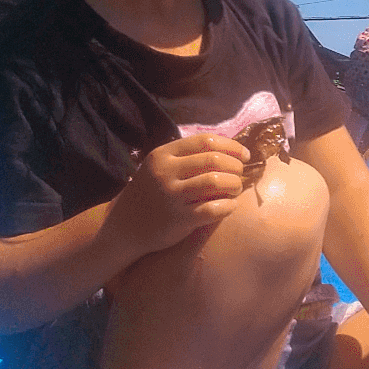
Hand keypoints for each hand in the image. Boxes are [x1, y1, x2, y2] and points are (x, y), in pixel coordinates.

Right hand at [104, 134, 248, 256]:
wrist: (124, 227)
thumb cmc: (151, 194)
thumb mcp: (160, 168)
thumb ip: (187, 157)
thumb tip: (230, 150)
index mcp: (163, 155)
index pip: (205, 141)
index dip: (231, 146)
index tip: (244, 155)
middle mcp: (165, 172)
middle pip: (214, 160)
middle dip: (235, 166)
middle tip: (240, 174)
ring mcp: (170, 195)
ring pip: (216, 182)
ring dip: (234, 185)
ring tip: (235, 190)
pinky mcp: (178, 219)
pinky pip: (214, 209)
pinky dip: (229, 206)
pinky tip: (230, 206)